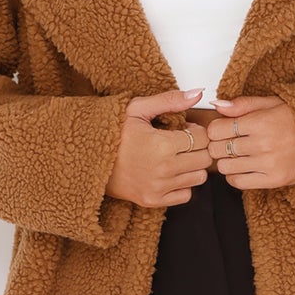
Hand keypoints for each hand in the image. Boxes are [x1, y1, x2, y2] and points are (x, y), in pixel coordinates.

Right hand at [105, 86, 212, 207]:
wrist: (89, 159)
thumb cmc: (113, 133)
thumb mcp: (137, 109)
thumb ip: (169, 100)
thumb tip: (198, 93)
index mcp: (161, 145)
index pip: (203, 138)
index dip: (196, 131)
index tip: (184, 130)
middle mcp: (163, 169)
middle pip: (205, 159)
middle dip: (198, 148)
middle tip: (182, 143)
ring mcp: (159, 188)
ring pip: (199, 177)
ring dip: (192, 166)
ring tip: (176, 157)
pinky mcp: (154, 201)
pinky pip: (186, 195)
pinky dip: (183, 184)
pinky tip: (169, 173)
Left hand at [206, 94, 294, 189]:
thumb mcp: (275, 103)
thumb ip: (244, 104)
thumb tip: (218, 105)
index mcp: (262, 122)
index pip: (218, 129)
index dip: (215, 129)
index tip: (222, 129)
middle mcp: (263, 144)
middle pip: (218, 148)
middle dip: (218, 145)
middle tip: (227, 142)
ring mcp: (268, 164)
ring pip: (225, 167)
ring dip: (227, 161)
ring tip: (237, 155)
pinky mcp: (274, 180)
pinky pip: (239, 182)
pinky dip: (235, 176)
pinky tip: (243, 167)